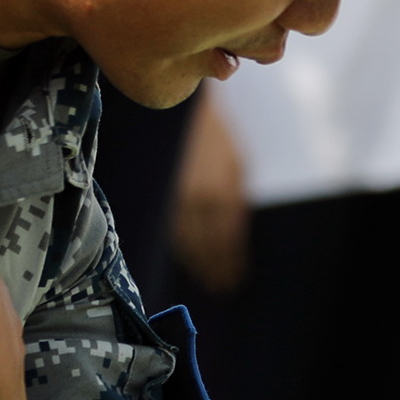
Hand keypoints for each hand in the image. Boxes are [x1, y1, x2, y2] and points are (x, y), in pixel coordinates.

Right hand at [169, 93, 249, 296]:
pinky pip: (173, 229)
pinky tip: (189, 260)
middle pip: (210, 246)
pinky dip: (183, 248)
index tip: (236, 279)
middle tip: (223, 288)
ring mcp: (179, 197)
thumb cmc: (214, 137)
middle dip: (217, 269)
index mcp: (225, 191)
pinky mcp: (162, 195)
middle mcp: (202, 198)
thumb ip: (235, 200)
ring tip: (209, 282)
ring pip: (190, 243)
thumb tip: (235, 234)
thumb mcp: (235, 165)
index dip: (232, 262)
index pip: (229, 238)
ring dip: (201, 265)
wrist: (181, 111)